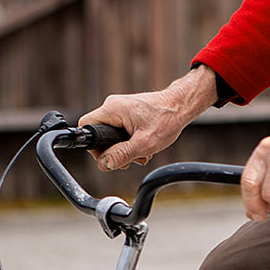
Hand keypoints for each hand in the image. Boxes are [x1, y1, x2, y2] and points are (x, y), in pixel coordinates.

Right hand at [80, 65, 217, 171]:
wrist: (182, 105)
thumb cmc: (167, 119)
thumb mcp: (144, 143)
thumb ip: (122, 155)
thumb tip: (104, 164)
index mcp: (112, 109)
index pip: (87, 127)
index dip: (94, 147)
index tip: (109, 156)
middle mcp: (114, 106)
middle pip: (100, 135)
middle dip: (114, 151)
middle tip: (131, 157)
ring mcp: (121, 109)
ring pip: (112, 136)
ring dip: (126, 149)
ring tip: (143, 152)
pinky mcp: (128, 114)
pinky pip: (121, 132)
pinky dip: (131, 143)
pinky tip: (145, 147)